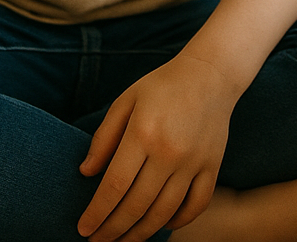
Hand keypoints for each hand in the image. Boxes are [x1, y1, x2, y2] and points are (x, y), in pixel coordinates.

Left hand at [77, 53, 239, 241]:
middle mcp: (169, 152)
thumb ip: (104, 136)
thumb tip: (86, 173)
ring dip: (140, 234)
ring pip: (164, 212)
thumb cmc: (164, 85)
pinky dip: (179, 222)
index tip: (84, 229)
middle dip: (112, 231)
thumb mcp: (127, 100)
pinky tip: (162, 225)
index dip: (96, 214)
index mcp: (143, 133)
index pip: (114, 187)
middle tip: (97, 241)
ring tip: (123, 241)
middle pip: (136, 206)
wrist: (212, 73)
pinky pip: (196, 205)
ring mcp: (194, 161)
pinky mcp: (212, 164)